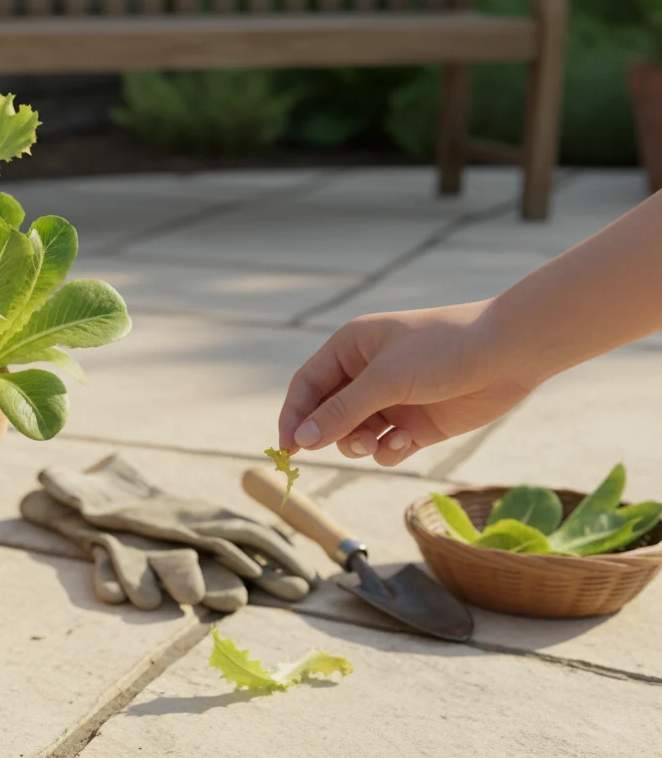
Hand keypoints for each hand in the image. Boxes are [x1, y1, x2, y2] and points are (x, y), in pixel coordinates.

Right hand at [278, 301, 537, 466]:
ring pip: (354, 435)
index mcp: (350, 348)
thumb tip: (301, 440)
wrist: (510, 352)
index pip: (307, 386)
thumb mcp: (386, 379)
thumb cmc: (444, 349)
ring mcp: (391, 400)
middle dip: (333, 434)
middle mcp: (366, 374)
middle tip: (352, 444)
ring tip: (379, 443)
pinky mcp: (416, 423)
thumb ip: (342, 411)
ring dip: (360, 444)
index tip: (288, 449)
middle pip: (327, 415)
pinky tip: (406, 442)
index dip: (294, 417)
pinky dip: (389, 450)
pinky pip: (385, 446)